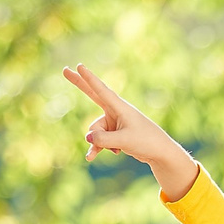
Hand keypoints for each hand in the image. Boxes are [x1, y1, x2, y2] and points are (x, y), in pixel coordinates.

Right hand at [63, 63, 200, 199]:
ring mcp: (113, 121)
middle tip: (64, 70)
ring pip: (95, 131)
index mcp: (120, 107)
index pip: (101, 90)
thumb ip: (102, 139)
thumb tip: (87, 137)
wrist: (159, 152)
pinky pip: (98, 139)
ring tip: (116, 149)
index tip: (79, 66)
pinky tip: (92, 158)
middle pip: (92, 95)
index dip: (89, 79)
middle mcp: (115, 111)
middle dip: (79, 84)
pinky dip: (98, 148)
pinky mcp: (113, 132)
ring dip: (99, 143)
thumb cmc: (146, 142)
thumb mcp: (123, 141)